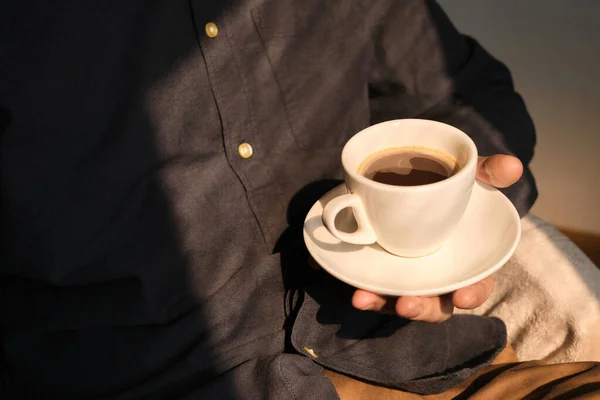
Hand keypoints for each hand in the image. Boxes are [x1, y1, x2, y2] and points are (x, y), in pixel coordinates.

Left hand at [351, 154, 522, 322]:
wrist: (403, 182)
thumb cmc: (447, 189)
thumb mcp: (467, 176)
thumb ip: (488, 172)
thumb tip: (514, 166)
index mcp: (467, 262)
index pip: (477, 285)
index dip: (473, 293)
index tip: (463, 297)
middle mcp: (439, 277)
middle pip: (437, 305)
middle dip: (424, 308)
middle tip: (407, 304)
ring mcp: (410, 279)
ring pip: (403, 303)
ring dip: (385, 305)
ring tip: (366, 299)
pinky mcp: (384, 277)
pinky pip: (377, 294)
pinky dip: (367, 296)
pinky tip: (357, 294)